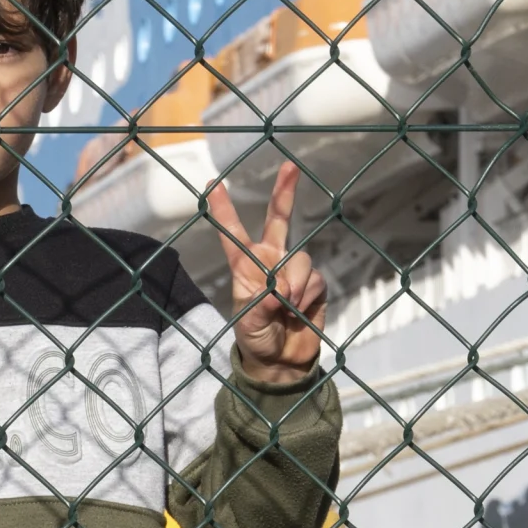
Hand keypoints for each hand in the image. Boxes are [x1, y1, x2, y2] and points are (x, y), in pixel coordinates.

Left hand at [205, 165, 328, 387]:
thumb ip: (261, 303)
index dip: (222, 209)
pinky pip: (316, 279)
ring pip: (301, 259)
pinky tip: (301, 312)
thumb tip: (283, 290)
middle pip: (279, 219)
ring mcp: (294, 270)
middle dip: (286, 192)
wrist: (281, 362)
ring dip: (295, 285)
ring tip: (287, 307)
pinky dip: (308, 296)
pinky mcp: (315, 284)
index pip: (233, 233)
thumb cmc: (256, 339)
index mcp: (246, 266)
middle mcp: (271, 261)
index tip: (211, 184)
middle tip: (290, 166)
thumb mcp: (248, 323)